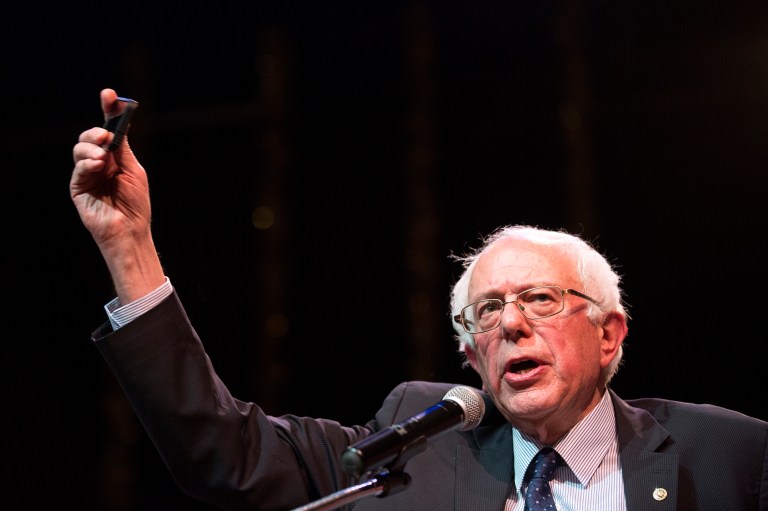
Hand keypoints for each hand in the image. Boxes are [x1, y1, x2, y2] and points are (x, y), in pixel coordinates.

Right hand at [71, 88, 163, 302]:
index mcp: (115, 157)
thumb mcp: (133, 170)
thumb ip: (123, 148)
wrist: (130, 230)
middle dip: (96, 130)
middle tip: (106, 134)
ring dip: (91, 147)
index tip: (109, 94)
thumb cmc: (136, 204)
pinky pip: (78, 168)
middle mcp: (99, 162)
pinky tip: (98, 164)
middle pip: (90, 136)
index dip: (108, 110)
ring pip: (80, 148)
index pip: (108, 129)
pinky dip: (87, 162)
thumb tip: (117, 123)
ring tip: (103, 156)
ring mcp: (87, 174)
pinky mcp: (78, 187)